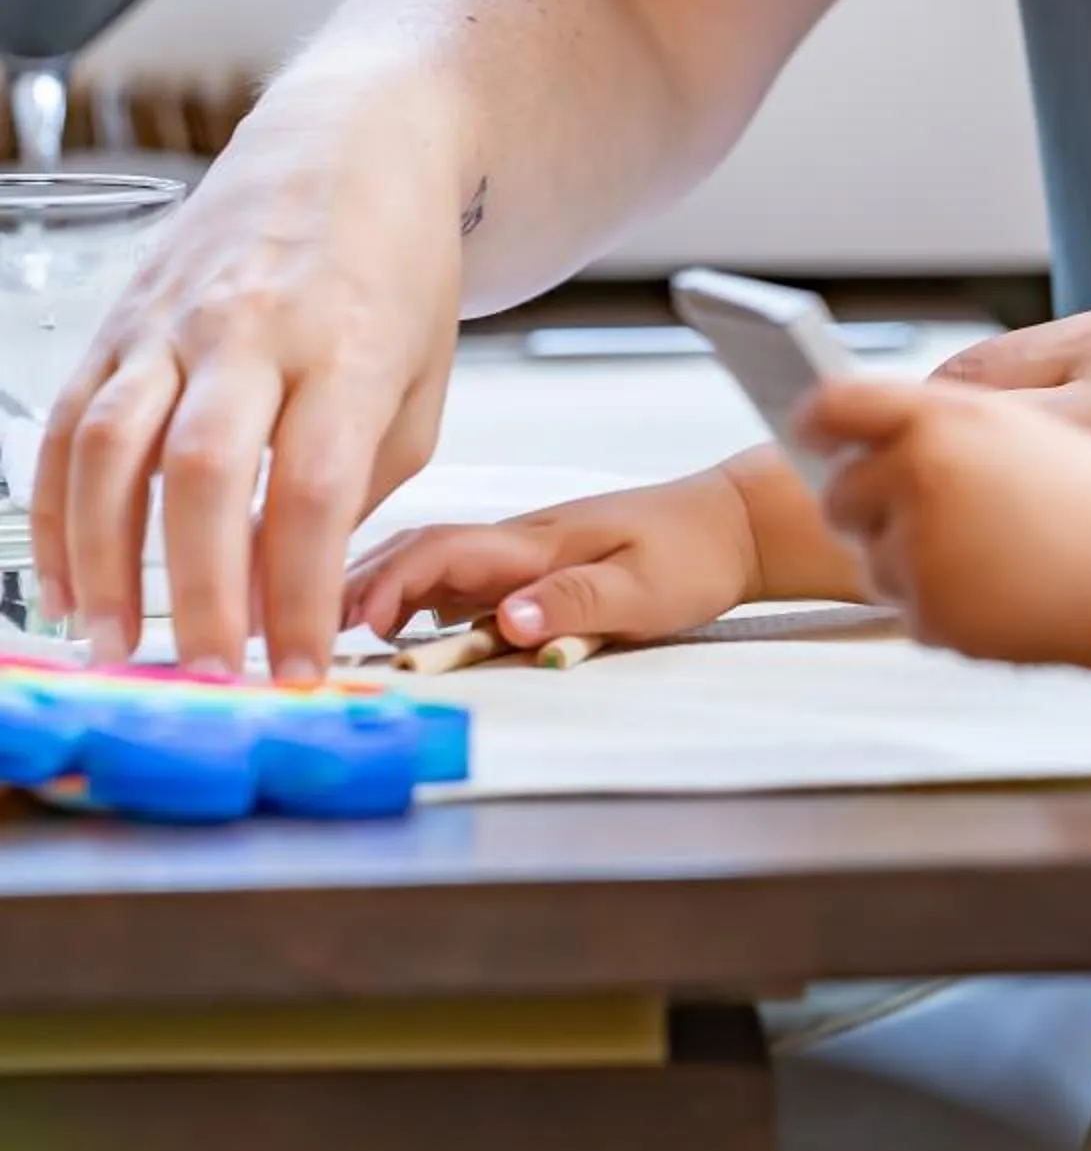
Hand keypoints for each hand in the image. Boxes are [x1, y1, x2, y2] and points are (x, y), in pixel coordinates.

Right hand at [32, 82, 465, 676]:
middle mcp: (253, 326)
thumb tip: (290, 595)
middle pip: (205, 472)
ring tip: (116, 643)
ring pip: (114, 444)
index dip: (298, 592)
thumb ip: (360, 487)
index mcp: (348, 346)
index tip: (296, 670)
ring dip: (104, 558)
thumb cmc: (397, 270)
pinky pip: (69, 421)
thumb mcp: (418, 380)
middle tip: (203, 676)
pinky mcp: (120, 316)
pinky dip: (59, 508)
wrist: (351, 139)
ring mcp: (174, 318)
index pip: (314, 490)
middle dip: (198, 590)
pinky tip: (70, 580)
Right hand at [343, 470, 759, 653]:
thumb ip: (576, 603)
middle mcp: (516, 540)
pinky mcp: (527, 566)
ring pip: (426, 560)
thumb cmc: (692, 555)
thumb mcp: (647, 589)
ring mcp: (518, 550)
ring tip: (322, 624)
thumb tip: (507, 622)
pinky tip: (384, 619)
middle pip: (415, 551)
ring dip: (373, 586)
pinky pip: (453, 576)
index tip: (350, 624)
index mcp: (537, 541)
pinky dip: (407, 593)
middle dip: (354, 582)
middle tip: (301, 626)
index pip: (443, 552)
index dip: (388, 585)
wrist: (729, 523)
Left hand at [802, 376, 1090, 667]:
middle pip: (839, 490)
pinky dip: (940, 603)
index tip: (806, 426)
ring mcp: (921, 550)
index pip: (839, 403)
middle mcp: (922, 476)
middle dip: (865, 503)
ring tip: (991, 553)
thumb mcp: (1027, 431)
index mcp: (948, 418)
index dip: (815, 416)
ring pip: (869, 557)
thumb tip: (868, 441)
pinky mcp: (929, 614)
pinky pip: (906, 607)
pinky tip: (1002, 590)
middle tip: (920, 510)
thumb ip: (945, 427)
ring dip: (907, 557)